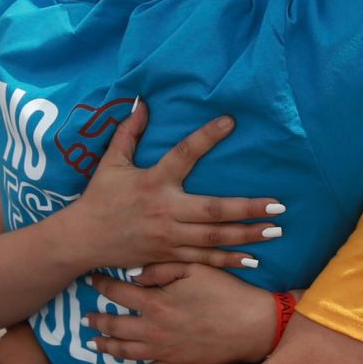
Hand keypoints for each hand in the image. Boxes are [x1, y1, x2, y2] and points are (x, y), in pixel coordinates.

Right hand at [69, 100, 282, 270]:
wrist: (83, 239)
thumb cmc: (100, 197)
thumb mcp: (111, 162)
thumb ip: (128, 133)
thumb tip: (141, 102)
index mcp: (154, 181)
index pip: (184, 154)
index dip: (206, 137)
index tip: (230, 122)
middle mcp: (165, 210)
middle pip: (213, 210)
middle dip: (248, 208)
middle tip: (279, 206)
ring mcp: (169, 236)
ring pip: (214, 238)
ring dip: (247, 235)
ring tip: (275, 230)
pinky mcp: (169, 255)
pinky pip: (204, 259)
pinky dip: (228, 261)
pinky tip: (252, 259)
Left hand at [86, 263, 274, 363]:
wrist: (254, 326)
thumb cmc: (227, 292)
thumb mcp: (195, 269)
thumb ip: (161, 268)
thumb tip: (134, 276)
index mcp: (156, 303)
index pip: (118, 293)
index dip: (101, 286)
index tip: (91, 280)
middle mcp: (154, 330)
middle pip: (115, 326)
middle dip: (97, 320)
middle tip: (86, 316)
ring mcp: (164, 352)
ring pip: (125, 352)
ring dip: (107, 347)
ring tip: (94, 343)